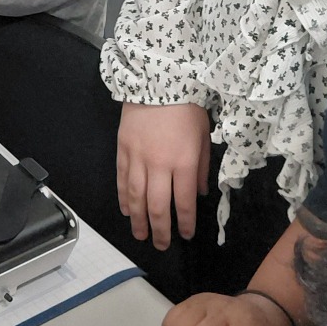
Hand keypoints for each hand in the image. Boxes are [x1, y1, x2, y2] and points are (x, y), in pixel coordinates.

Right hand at [116, 101, 212, 249]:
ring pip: (136, 197)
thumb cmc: (186, 106)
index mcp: (183, 162)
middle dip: (160, 229)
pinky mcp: (123, 150)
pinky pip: (123, 180)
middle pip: (157, 206)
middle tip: (161, 245)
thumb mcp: (203, 135)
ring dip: (138, 220)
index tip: (186, 235)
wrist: (157, 80)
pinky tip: (127, 210)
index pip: (184, 202)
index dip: (185, 222)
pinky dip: (124, 198)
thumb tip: (199, 193)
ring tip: (140, 235)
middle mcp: (160, 165)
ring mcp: (138, 158)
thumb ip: (201, 166)